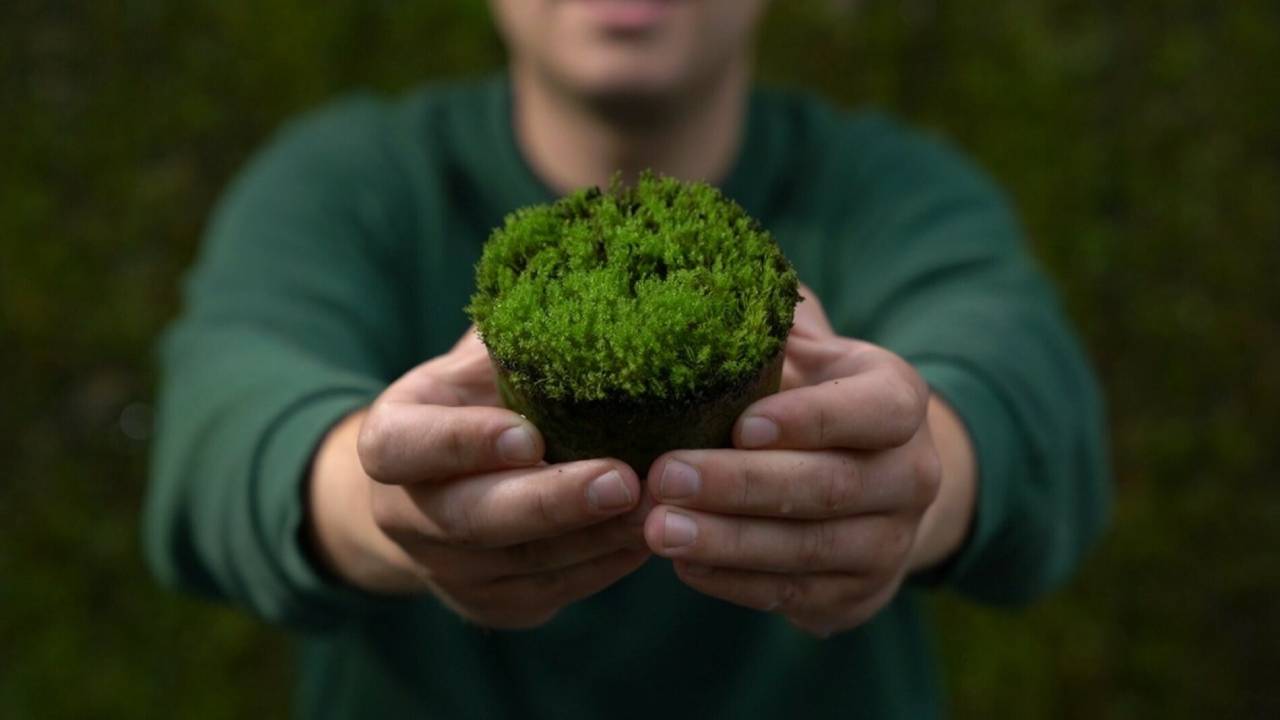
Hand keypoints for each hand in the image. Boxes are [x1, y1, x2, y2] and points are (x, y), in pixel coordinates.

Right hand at [308, 328, 652, 628]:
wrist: (443, 488)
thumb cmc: (478, 401)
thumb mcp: (479, 360)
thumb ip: (517, 334)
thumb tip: (591, 271)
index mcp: (391, 442)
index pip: (406, 449)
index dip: (462, 444)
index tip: (527, 433)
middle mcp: (407, 516)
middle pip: (473, 520)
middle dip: (551, 503)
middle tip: (622, 479)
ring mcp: (449, 572)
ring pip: (527, 564)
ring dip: (598, 537)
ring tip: (662, 503)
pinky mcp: (497, 605)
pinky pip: (560, 590)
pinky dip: (609, 563)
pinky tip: (654, 529)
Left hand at [642, 286, 974, 636]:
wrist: (869, 482)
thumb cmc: (810, 396)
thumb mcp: (804, 350)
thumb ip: (765, 322)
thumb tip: (701, 279)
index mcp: (899, 400)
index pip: (870, 409)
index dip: (809, 419)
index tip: (740, 423)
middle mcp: (912, 474)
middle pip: (829, 485)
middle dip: (740, 484)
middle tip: (664, 477)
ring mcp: (892, 542)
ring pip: (810, 548)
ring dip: (728, 541)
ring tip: (658, 529)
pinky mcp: (859, 596)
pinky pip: (795, 595)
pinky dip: (735, 581)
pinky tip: (684, 562)